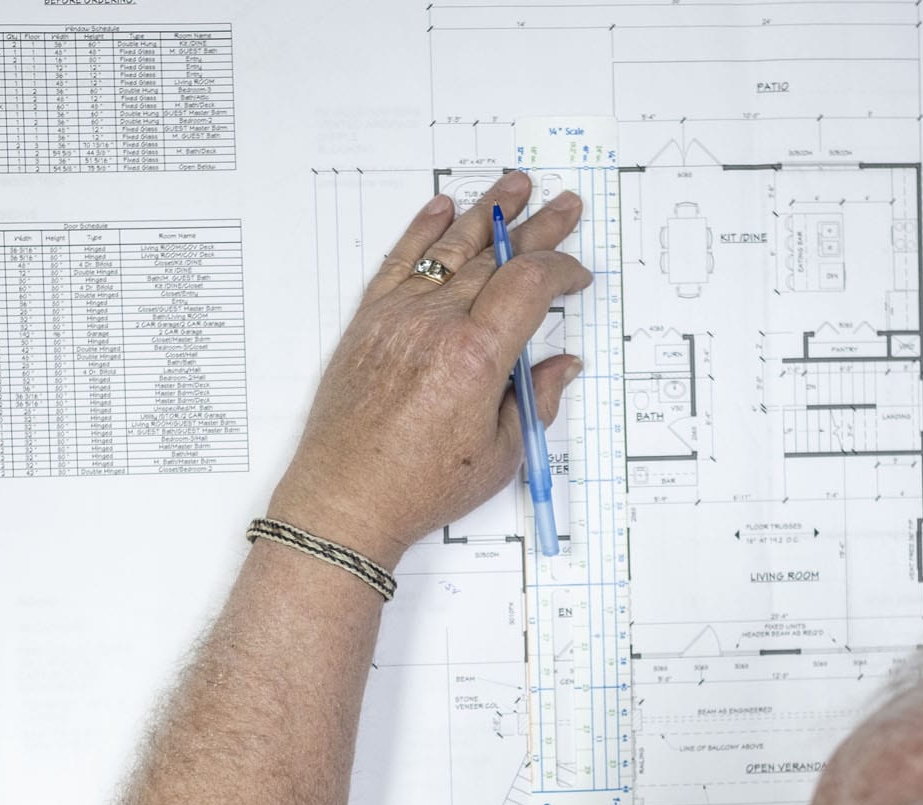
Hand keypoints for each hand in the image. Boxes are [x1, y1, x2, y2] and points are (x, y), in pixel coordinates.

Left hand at [268, 170, 591, 567]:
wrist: (346, 499)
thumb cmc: (418, 487)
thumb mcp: (500, 454)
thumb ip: (536, 400)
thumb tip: (562, 366)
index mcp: (475, 357)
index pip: (529, 284)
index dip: (561, 270)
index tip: (576, 276)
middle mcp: (435, 325)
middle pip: (495, 258)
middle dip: (536, 229)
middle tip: (564, 205)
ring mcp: (398, 318)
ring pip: (449, 249)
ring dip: (486, 214)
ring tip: (513, 187)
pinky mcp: (369, 323)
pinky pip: (398, 263)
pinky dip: (421, 232)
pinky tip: (442, 210)